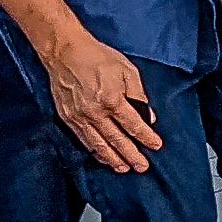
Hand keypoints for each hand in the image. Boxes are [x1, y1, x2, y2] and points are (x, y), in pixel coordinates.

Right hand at [42, 25, 162, 174]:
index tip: (155, 146)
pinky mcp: (68, 118)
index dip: (146, 138)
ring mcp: (80, 117)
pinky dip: (95, 151)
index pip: (134, 125)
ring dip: (113, 159)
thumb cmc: (98, 58)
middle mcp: (95, 112)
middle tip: (142, 167)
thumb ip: (139, 95)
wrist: (65, 53)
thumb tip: (148, 116)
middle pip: (117, 140)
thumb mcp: (127, 71)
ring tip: (124, 168)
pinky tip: (103, 157)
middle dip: (131, 155)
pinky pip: (84, 140)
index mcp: (112, 99)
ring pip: (99, 144)